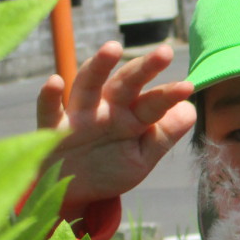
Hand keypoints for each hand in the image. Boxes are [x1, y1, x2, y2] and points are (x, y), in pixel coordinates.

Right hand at [37, 41, 195, 217]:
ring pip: (88, 85)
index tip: (188, 87)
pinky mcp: (51, 128)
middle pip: (126, 84)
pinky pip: (48, 110)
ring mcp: (79, 115)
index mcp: (133, 117)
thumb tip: (191, 110)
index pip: (154, 103)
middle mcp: (107, 109)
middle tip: (165, 53)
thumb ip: (163, 136)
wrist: (72, 192)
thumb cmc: (110, 169)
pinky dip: (49, 96)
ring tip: (113, 48)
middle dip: (144, 68)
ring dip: (99, 67)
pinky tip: (54, 81)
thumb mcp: (142, 158)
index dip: (169, 95)